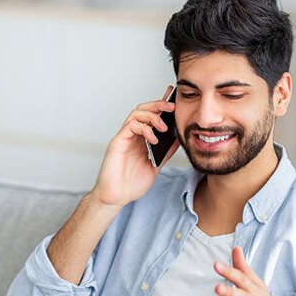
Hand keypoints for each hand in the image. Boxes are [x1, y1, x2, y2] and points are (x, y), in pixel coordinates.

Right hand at [91, 87, 178, 206]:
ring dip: (152, 116)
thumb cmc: (131, 184)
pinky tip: (153, 139)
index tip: (173, 98)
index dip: (161, 105)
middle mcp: (132, 135)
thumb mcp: (156, 165)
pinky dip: (144, 129)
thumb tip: (179, 139)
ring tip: (163, 127)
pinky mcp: (117, 142)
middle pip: (143, 110)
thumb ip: (165, 152)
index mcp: (141, 139)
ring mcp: (124, 137)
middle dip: (158, 105)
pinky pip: (130, 126)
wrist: (117, 197)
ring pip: (136, 114)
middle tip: (172, 107)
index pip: (151, 116)